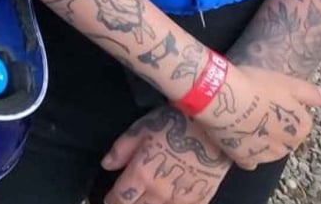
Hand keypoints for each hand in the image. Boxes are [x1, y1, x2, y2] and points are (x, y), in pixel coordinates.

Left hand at [101, 106, 230, 203]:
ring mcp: (181, 199)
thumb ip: (121, 150)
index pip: (121, 198)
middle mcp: (159, 193)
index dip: (112, 200)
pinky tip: (169, 200)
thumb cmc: (174, 123)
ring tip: (146, 198)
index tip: (110, 199)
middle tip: (129, 198)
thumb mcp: (141, 129)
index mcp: (142, 176)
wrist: (214, 128)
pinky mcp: (201, 199)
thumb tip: (107, 165)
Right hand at [192, 63, 320, 167]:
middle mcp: (288, 146)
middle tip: (256, 109)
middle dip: (275, 128)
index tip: (270, 99)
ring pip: (269, 151)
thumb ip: (310, 93)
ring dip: (262, 141)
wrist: (221, 98)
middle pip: (285, 138)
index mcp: (301, 127)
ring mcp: (266, 155)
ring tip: (244, 121)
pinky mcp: (245, 159)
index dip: (284, 109)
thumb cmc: (256, 85)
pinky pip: (250, 160)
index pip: (300, 122)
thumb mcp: (287, 82)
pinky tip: (238, 139)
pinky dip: (247, 153)